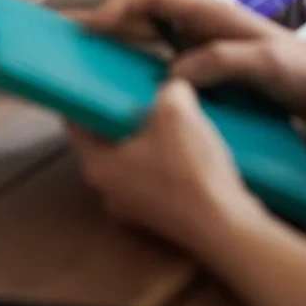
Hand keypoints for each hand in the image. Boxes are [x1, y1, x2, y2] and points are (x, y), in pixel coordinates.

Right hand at [67, 0, 305, 120]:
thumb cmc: (302, 69)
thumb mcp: (265, 64)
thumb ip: (221, 62)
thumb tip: (173, 74)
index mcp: (209, 13)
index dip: (120, 6)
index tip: (95, 28)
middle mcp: (198, 24)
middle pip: (139, 14)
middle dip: (102, 22)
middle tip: (65, 38)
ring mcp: (200, 46)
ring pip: (145, 38)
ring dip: (114, 45)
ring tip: (81, 62)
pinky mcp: (206, 69)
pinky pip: (160, 63)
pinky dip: (136, 70)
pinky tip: (121, 90)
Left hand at [68, 80, 266, 256]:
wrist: (227, 229)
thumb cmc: (191, 172)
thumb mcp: (176, 112)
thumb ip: (167, 90)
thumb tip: (171, 88)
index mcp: (96, 166)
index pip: (77, 122)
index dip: (89, 95)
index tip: (101, 77)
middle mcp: (107, 191)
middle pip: (107, 140)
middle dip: (126, 115)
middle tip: (143, 92)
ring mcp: (134, 208)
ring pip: (134, 159)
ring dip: (151, 137)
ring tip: (172, 115)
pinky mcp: (161, 217)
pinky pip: (155, 177)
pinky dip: (167, 159)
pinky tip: (190, 144)